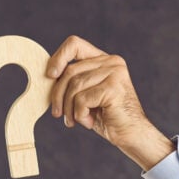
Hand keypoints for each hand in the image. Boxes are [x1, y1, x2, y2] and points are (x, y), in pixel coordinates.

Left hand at [47, 35, 173, 169]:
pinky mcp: (113, 87)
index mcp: (103, 60)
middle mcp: (111, 62)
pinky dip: (80, 115)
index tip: (50, 75)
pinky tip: (89, 123)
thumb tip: (48, 76)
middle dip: (58, 95)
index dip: (58, 57)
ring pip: (74, 86)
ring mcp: (114, 73)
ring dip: (69, 109)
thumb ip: (73, 83)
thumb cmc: (106, 117)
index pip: (74, 44)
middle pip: (70, 71)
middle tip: (58, 114)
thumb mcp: (86, 96)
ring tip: (74, 121)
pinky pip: (82, 100)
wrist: (130, 134)